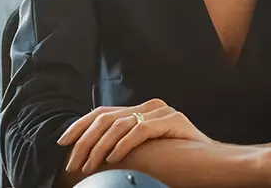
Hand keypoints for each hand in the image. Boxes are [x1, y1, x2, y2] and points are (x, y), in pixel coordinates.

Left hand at [56, 99, 211, 174]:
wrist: (207, 160)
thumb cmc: (172, 157)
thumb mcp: (141, 148)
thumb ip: (121, 142)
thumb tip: (88, 151)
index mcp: (139, 110)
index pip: (102, 112)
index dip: (80, 126)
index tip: (63, 142)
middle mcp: (149, 106)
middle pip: (107, 118)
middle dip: (85, 141)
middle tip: (74, 162)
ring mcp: (162, 111)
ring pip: (120, 125)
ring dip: (100, 147)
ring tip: (91, 165)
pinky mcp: (173, 120)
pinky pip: (141, 130)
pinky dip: (124, 145)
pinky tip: (113, 158)